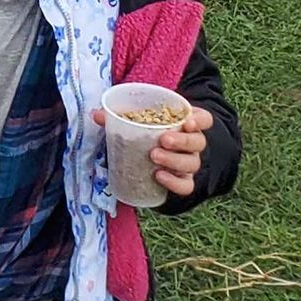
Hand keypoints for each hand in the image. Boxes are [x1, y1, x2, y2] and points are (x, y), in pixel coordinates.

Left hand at [92, 103, 214, 195]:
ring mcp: (189, 162)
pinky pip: (186, 185)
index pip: (203, 119)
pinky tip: (159, 176)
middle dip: (183, 141)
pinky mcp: (183, 180)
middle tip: (163, 140)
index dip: (199, 120)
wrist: (147, 158)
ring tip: (154, 156)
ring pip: (192, 163)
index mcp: (183, 122)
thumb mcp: (133, 120)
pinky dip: (174, 182)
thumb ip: (116, 115)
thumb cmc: (143, 131)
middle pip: (198, 141)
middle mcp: (191, 143)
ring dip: (175, 160)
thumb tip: (96, 115)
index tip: (187, 121)